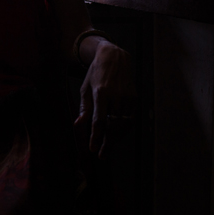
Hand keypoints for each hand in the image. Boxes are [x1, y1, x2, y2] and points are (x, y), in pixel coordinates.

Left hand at [74, 39, 134, 158]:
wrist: (114, 58)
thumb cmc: (96, 74)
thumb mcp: (85, 88)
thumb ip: (84, 108)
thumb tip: (78, 125)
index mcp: (100, 93)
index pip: (98, 120)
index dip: (96, 137)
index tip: (92, 149)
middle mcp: (116, 96)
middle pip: (113, 126)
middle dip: (107, 144)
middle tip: (101, 156)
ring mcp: (127, 97)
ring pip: (123, 125)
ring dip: (116, 139)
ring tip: (107, 148)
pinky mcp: (135, 98)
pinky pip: (130, 119)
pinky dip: (124, 130)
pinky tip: (117, 136)